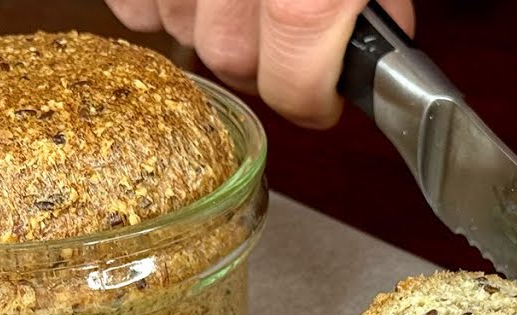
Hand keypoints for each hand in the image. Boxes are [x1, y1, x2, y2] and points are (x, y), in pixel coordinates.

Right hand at [106, 0, 414, 126]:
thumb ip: (378, 0)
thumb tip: (383, 39)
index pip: (295, 88)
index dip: (313, 102)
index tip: (326, 101)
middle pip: (232, 64)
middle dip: (264, 63)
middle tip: (287, 39)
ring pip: (180, 33)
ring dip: (210, 24)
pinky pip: (134, 5)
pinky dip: (158, 2)